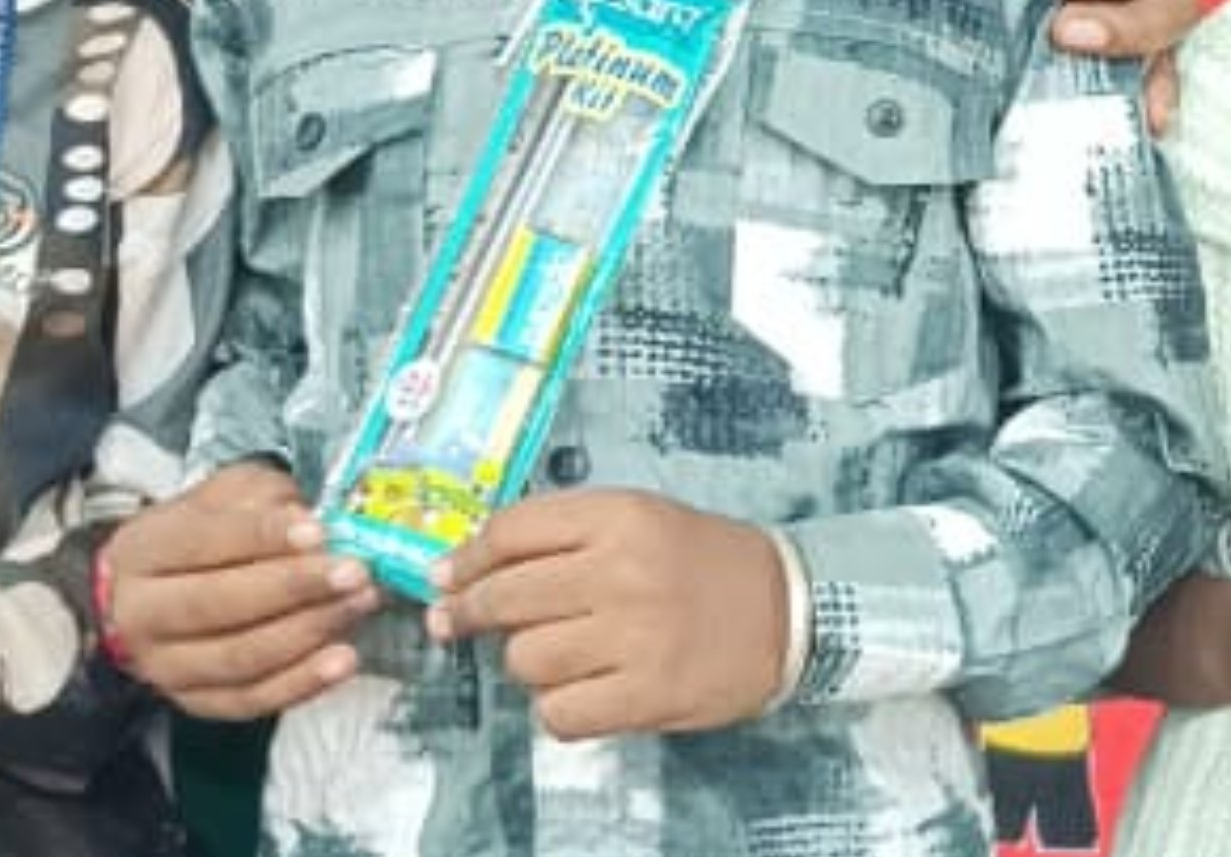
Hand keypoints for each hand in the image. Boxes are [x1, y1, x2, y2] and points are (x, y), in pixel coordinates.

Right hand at [98, 462, 373, 719]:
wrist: (153, 594)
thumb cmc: (202, 535)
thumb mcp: (224, 496)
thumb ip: (260, 499)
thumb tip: (304, 521)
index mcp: (143, 551)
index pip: (202, 542)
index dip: (262, 537)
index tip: (317, 531)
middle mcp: (142, 615)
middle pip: (218, 605)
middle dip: (293, 588)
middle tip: (353, 572)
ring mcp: (164, 667)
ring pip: (238, 658)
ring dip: (308, 633)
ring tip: (358, 605)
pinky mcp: (194, 702)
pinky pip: (250, 701)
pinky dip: (300, 683)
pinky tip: (342, 660)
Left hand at [437, 489, 787, 737]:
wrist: (787, 611)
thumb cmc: (702, 562)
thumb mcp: (640, 519)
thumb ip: (565, 534)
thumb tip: (472, 567)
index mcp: (621, 516)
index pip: (513, 531)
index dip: (466, 558)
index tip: (443, 576)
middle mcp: (622, 571)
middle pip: (506, 597)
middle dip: (466, 612)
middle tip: (452, 621)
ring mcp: (634, 637)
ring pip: (524, 660)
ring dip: (527, 661)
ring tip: (557, 653)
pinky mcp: (646, 695)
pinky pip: (558, 714)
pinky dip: (558, 708)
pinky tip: (581, 690)